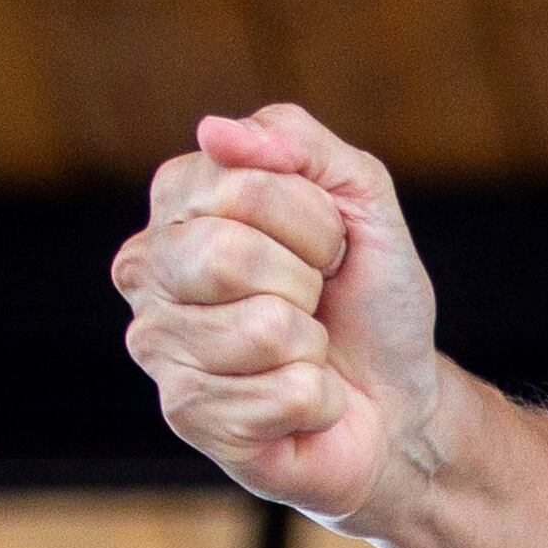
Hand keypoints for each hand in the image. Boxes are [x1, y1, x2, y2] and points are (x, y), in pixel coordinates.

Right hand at [112, 104, 444, 529]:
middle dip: (307, 282)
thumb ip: (299, 142)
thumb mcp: (361, 201)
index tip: (326, 249)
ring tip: (305, 353)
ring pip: (263, 331)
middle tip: (314, 303)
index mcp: (177, 202)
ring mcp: (159, 347)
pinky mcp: (190, 417)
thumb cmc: (366, 301)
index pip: (243, 187)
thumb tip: (215, 130)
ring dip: (312, 346)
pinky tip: (302, 403)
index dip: (314, 223)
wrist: (399, 401)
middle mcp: (148, 270)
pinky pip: (287, 394)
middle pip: (233, 256)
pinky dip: (321, 400)